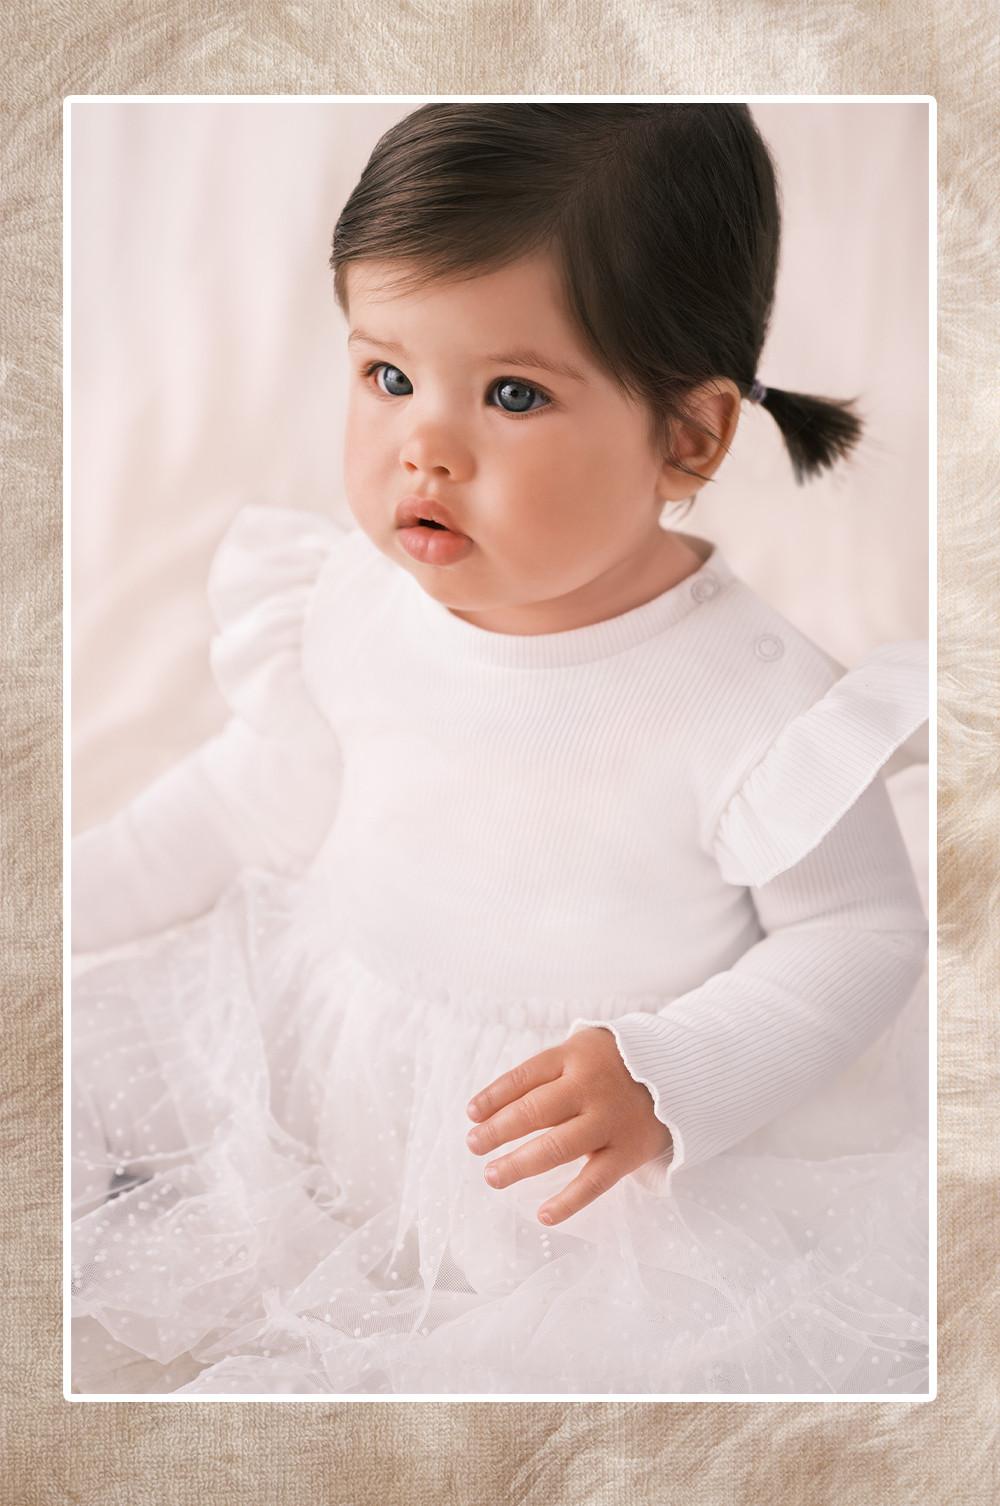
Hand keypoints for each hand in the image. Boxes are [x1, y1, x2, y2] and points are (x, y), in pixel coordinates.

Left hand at [465, 1026, 672, 1225]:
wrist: (681, 1072)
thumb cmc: (617, 1063)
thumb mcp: (584, 1048)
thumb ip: (549, 1070)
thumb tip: (496, 1104)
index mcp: (575, 1056)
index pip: (523, 1077)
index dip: (493, 1097)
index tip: (471, 1114)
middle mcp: (590, 1087)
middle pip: (534, 1111)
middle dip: (497, 1130)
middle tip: (473, 1145)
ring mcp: (609, 1121)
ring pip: (557, 1147)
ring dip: (519, 1164)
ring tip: (492, 1175)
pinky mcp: (628, 1152)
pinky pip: (594, 1182)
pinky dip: (569, 1202)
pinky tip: (543, 1214)